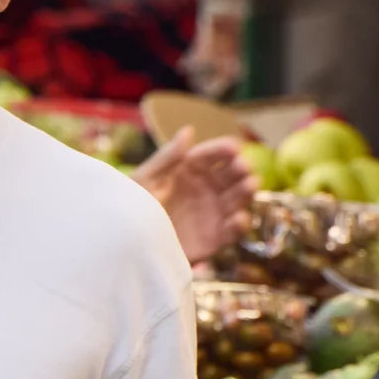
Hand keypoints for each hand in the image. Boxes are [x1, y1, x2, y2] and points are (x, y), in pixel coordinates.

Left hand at [132, 127, 256, 263]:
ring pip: (237, 200)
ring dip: (246, 192)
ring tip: (250, 185)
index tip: (233, 147)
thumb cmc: (131, 210)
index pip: (211, 155)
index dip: (223, 149)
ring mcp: (212, 214)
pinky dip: (240, 225)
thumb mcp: (144, 181)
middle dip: (241, 169)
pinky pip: (233, 232)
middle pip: (231, 175)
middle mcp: (205, 189)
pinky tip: (238, 218)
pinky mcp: (215, 239)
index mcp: (188, 171)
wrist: (128, 249)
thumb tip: (189, 130)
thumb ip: (167, 158)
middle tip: (245, 167)